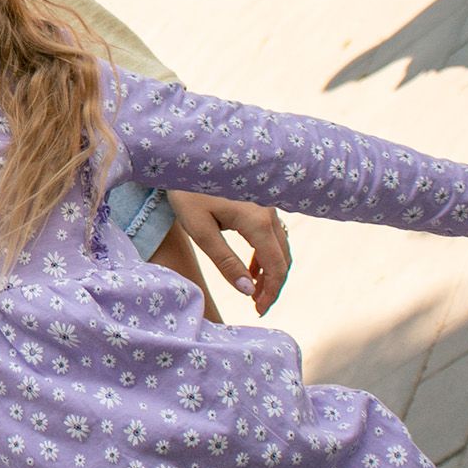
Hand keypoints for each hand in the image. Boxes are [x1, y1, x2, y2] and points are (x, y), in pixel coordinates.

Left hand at [166, 190, 289, 314]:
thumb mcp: (201, 230)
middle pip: (283, 258)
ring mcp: (267, 204)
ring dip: (271, 270)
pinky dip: (266, 254)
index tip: (258, 311)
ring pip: (280, 246)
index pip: (276, 266)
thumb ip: (226, 262)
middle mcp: (269, 212)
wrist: (184, 157)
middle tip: (257, 306)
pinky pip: (272, 233)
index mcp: (257, 221)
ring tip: (253, 291)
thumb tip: (247, 290)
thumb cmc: (187, 191)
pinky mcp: (260, 201)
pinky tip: (251, 268)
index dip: (271, 293)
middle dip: (273, 285)